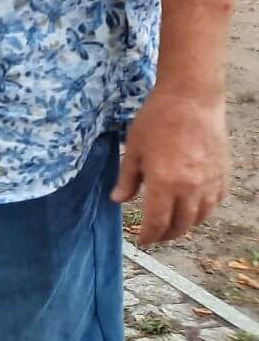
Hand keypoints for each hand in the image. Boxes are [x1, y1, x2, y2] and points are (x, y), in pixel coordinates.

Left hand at [112, 86, 228, 245]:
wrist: (191, 99)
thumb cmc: (156, 120)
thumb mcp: (133, 148)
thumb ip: (127, 178)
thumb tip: (118, 200)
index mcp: (165, 183)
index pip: (158, 222)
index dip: (149, 235)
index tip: (142, 241)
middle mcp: (191, 188)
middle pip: (181, 225)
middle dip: (166, 235)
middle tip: (156, 235)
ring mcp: (210, 182)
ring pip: (201, 217)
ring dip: (186, 225)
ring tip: (173, 224)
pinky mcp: (223, 174)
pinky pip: (215, 202)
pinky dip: (203, 211)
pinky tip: (193, 208)